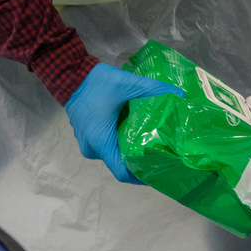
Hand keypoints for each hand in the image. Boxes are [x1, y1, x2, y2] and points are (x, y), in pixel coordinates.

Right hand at [64, 63, 183, 183]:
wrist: (71, 74)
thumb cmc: (98, 84)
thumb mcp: (129, 84)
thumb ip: (154, 89)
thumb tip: (180, 95)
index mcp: (101, 141)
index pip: (122, 172)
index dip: (141, 175)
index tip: (160, 170)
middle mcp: (92, 148)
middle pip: (120, 163)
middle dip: (141, 159)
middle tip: (163, 151)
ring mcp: (88, 142)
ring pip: (114, 153)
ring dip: (131, 149)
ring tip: (153, 140)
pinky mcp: (89, 135)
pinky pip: (107, 144)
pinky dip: (121, 141)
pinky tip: (137, 131)